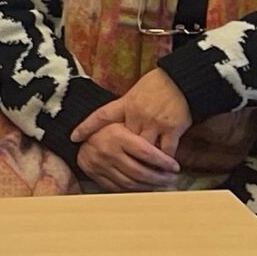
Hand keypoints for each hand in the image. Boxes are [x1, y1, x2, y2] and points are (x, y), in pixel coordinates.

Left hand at [74, 67, 193, 158]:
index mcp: (126, 103)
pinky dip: (165, 161)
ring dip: (145, 163)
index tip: (74, 138)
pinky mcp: (172, 129)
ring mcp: (154, 123)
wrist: (183, 80)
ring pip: (144, 150)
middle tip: (114, 165)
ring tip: (144, 175)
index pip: (101, 115)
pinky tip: (165, 168)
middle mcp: (137, 114)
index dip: (87, 127)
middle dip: (121, 153)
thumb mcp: (136, 92)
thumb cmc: (159, 85)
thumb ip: (126, 109)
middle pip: (124, 140)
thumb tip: (116, 124)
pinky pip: (166, 151)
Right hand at [75, 120, 181, 192]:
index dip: (163, 162)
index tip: (175, 166)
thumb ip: (142, 133)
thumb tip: (167, 148)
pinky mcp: (95, 175)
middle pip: (140, 171)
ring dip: (149, 186)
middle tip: (171, 178)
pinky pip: (119, 187)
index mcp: (117, 135)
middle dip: (159, 177)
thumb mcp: (123, 122)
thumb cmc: (109, 126)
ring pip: (131, 182)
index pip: (146, 152)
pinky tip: (145, 186)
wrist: (81, 133)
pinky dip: (134, 190)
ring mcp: (100, 165)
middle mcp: (108, 151)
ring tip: (161, 183)